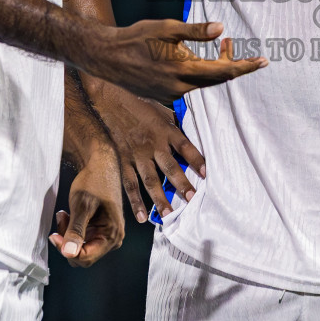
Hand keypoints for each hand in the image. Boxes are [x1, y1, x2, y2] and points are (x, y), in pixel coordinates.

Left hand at [49, 145, 125, 266]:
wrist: (102, 165)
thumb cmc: (94, 181)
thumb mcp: (82, 205)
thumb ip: (76, 231)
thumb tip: (69, 254)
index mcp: (112, 235)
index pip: (85, 258)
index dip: (66, 250)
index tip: (54, 235)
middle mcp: (113, 239)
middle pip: (83, 255)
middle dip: (67, 241)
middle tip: (60, 220)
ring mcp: (107, 235)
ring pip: (81, 248)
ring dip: (68, 235)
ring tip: (63, 214)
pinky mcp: (100, 229)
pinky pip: (82, 239)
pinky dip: (72, 230)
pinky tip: (68, 215)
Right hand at [78, 22, 266, 100]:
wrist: (107, 57)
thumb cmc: (136, 38)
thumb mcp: (166, 28)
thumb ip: (195, 30)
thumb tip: (220, 28)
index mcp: (184, 70)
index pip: (224, 71)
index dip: (245, 66)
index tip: (263, 61)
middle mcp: (180, 87)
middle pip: (217, 78)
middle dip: (231, 62)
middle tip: (232, 43)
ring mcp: (171, 94)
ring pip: (203, 81)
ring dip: (213, 65)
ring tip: (219, 44)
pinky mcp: (163, 95)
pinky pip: (189, 85)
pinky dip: (198, 71)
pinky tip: (192, 57)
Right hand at [95, 90, 205, 224]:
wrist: (113, 104)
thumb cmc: (142, 108)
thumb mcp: (163, 111)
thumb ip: (177, 126)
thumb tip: (195, 135)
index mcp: (166, 131)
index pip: (185, 146)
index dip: (196, 159)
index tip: (206, 173)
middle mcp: (153, 145)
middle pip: (169, 166)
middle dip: (181, 183)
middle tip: (191, 198)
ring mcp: (137, 155)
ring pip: (149, 180)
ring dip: (159, 198)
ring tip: (168, 215)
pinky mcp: (125, 163)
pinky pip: (130, 184)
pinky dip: (135, 201)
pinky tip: (142, 216)